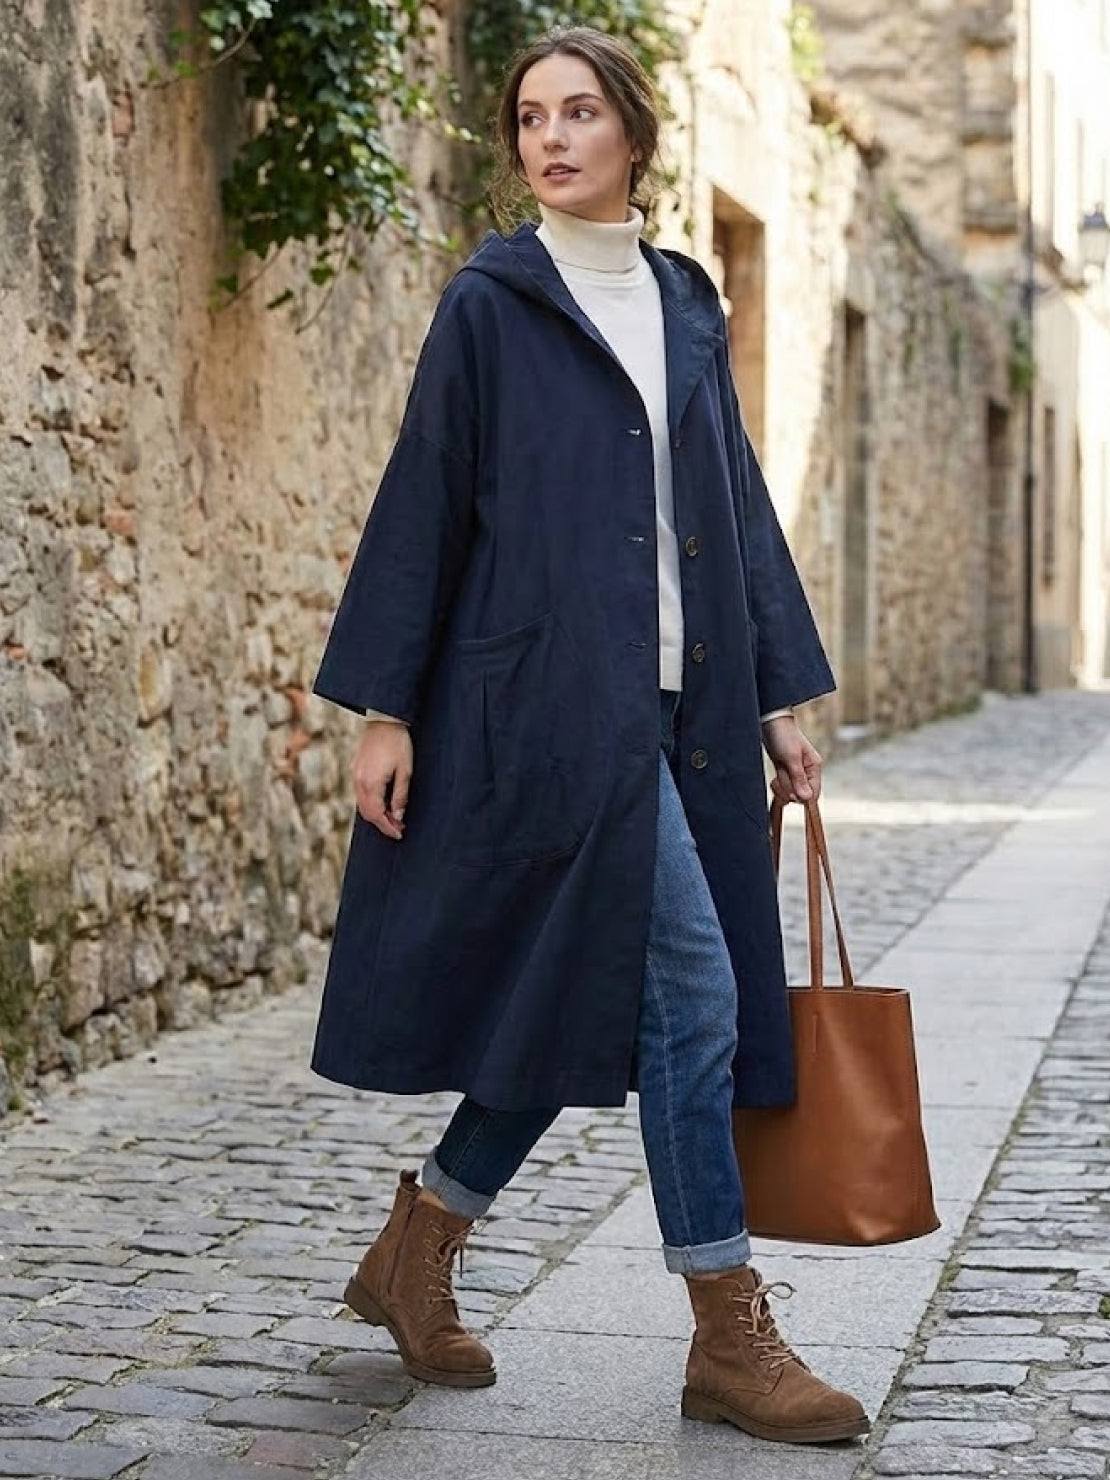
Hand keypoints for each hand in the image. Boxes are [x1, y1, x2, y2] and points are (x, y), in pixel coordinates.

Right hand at [353, 721, 411, 839]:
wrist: (384, 720)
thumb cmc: (398, 744)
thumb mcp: (405, 771)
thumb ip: (401, 795)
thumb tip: (398, 816)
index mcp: (371, 783)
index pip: (377, 815)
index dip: (388, 827)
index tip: (399, 834)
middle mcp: (359, 782)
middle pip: (367, 813)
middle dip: (382, 823)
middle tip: (398, 827)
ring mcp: (355, 775)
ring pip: (362, 804)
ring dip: (376, 814)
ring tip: (393, 816)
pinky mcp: (356, 769)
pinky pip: (361, 794)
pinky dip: (371, 803)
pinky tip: (383, 802)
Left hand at [761, 714, 821, 803]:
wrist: (769, 723)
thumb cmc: (783, 735)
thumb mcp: (791, 757)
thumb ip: (799, 778)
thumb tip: (807, 798)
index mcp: (814, 767)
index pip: (814, 793)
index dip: (801, 797)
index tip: (790, 791)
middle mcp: (807, 772)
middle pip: (801, 795)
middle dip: (788, 789)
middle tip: (781, 776)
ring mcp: (796, 773)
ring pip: (790, 792)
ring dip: (781, 787)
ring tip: (777, 774)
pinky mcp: (785, 773)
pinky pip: (783, 788)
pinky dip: (777, 786)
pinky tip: (774, 779)